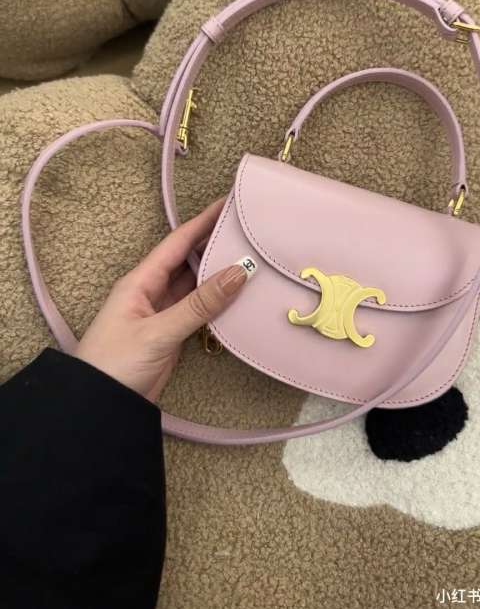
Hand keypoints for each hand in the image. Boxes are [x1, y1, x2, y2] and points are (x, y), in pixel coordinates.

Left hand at [75, 199, 251, 401]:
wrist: (99, 406)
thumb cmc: (117, 363)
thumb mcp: (160, 331)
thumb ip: (200, 304)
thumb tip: (239, 272)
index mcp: (141, 281)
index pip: (178, 242)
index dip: (203, 221)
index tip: (228, 202)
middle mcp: (152, 291)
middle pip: (189, 259)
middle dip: (215, 243)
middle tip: (248, 231)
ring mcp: (162, 312)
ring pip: (195, 284)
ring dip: (219, 273)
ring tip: (251, 258)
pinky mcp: (171, 333)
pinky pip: (198, 309)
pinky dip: (217, 301)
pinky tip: (237, 296)